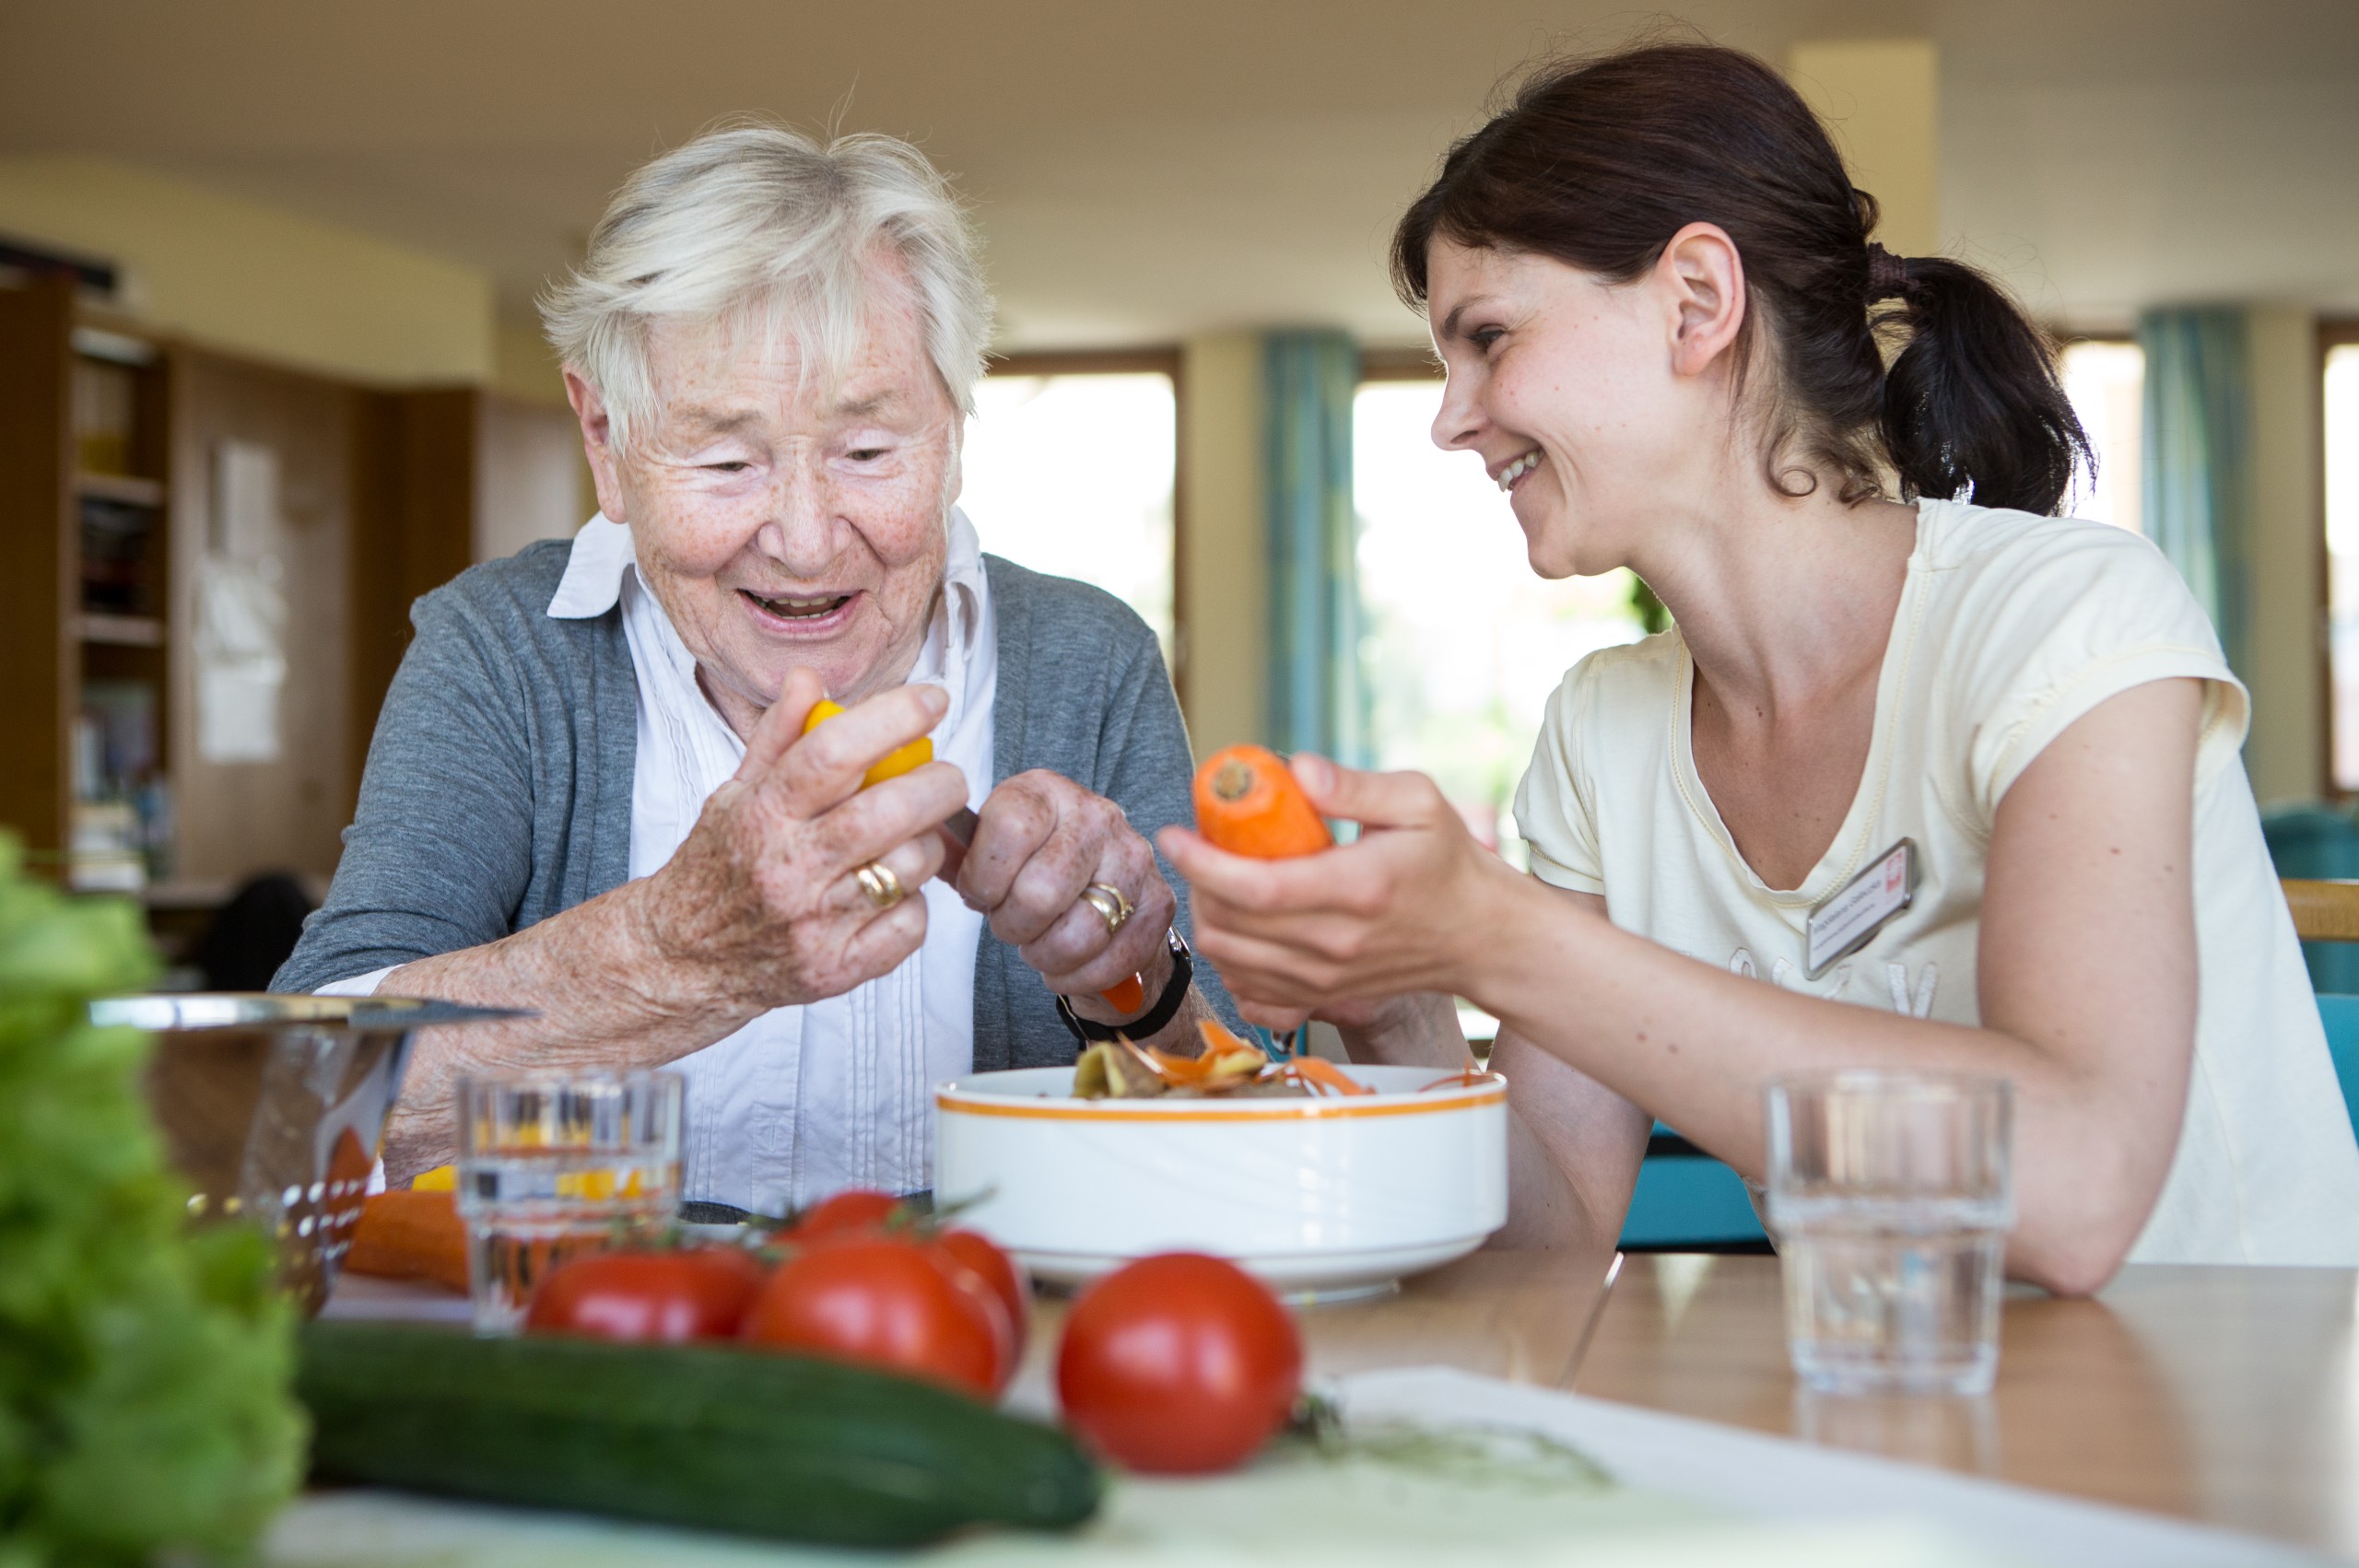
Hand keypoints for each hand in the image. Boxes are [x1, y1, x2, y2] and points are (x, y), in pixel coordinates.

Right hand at [635, 668, 969, 1020]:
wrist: (682, 958)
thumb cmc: (717, 869)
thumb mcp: (735, 793)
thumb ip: (779, 736)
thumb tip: (809, 679)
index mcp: (761, 812)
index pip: (835, 750)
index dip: (895, 717)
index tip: (931, 701)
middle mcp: (786, 866)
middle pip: (885, 812)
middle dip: (937, 784)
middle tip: (947, 775)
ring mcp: (813, 922)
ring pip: (908, 868)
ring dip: (929, 843)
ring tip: (914, 835)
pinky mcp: (835, 968)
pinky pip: (910, 925)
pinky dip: (916, 902)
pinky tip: (893, 890)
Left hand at [956, 769, 1176, 1008]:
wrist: (1099, 899)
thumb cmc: (1029, 872)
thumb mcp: (986, 850)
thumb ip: (951, 851)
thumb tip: (918, 849)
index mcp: (1044, 791)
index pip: (1009, 830)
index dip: (983, 878)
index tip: (979, 894)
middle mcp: (1096, 814)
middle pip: (1041, 892)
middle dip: (1012, 926)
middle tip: (1011, 927)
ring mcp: (1134, 857)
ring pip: (1078, 933)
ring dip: (1045, 955)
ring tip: (1038, 946)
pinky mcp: (1160, 903)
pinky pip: (1110, 960)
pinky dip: (1077, 977)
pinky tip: (1065, 966)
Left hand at [1157, 754, 1515, 1024]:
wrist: (1481, 937)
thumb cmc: (1449, 862)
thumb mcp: (1418, 803)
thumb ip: (1355, 786)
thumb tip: (1296, 771)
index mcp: (1354, 889)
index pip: (1253, 887)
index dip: (1201, 863)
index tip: (1174, 833)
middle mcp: (1334, 944)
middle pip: (1229, 926)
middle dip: (1196, 882)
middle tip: (1200, 846)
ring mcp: (1326, 980)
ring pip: (1230, 961)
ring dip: (1207, 918)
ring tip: (1216, 879)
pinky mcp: (1323, 999)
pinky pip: (1250, 991)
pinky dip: (1230, 961)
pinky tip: (1238, 927)